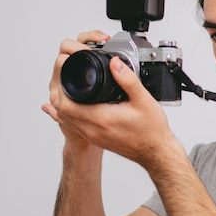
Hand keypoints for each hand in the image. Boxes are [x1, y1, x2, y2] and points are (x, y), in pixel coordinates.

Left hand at [43, 31, 177, 167]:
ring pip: (64, 118)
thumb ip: (128, 79)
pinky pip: (72, 125)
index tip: (68, 72)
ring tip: (68, 87)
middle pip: (60, 110)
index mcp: (102, 118)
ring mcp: (92, 136)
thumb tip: (115, 63)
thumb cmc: (151, 130)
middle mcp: (92, 130)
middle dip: (60, 91)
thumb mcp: (144, 100)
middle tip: (68, 76)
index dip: (62, 86)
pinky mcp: (94, 138)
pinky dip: (66, 113)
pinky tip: (68, 107)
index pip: (67, 104)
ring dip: (62, 102)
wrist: (155, 152)